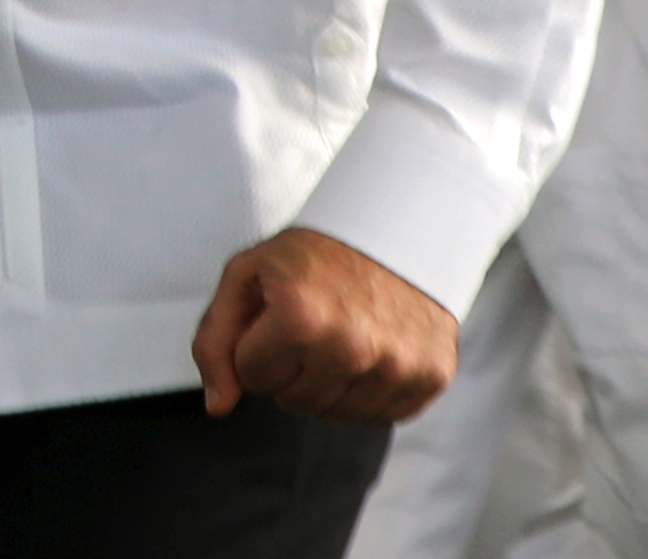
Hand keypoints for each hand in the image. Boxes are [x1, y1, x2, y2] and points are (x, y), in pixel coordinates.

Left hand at [191, 228, 456, 423]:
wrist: (391, 231)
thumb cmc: (313, 256)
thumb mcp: (246, 276)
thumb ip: (215, 341)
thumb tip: (218, 406)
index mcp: (299, 319)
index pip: (252, 377)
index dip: (256, 347)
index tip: (274, 319)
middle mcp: (351, 348)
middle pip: (294, 401)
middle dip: (289, 369)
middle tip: (306, 327)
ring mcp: (397, 366)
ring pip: (337, 415)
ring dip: (328, 385)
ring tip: (337, 338)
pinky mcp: (431, 375)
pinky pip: (382, 416)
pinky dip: (369, 393)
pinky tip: (369, 353)